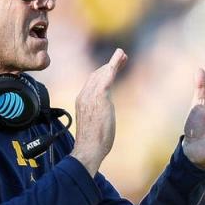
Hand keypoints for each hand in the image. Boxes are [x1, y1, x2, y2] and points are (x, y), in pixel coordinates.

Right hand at [70, 48, 127, 175]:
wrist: (88, 149)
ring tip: (122, 55)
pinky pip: (108, 77)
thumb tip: (103, 115)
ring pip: (103, 73)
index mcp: (82, 101)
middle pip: (97, 74)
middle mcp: (85, 95)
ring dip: (113, 62)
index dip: (102, 73)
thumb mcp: (94, 124)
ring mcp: (91, 96)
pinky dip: (114, 65)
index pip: (92, 82)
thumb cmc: (91, 142)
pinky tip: (120, 58)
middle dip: (109, 65)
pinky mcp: (100, 97)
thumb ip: (97, 114)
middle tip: (121, 56)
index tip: (111, 67)